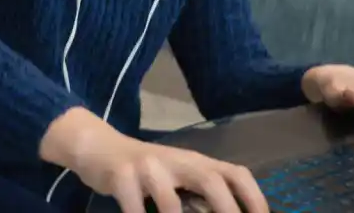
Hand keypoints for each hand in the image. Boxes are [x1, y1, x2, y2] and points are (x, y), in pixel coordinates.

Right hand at [41, 108, 266, 212]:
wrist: (100, 148)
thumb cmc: (146, 172)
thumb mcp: (177, 179)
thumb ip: (199, 196)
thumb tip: (232, 212)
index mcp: (196, 162)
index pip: (234, 172)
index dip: (254, 197)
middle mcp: (177, 160)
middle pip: (210, 179)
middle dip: (226, 209)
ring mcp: (148, 166)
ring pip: (169, 200)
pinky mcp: (121, 176)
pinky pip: (132, 206)